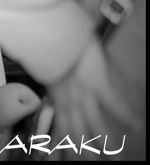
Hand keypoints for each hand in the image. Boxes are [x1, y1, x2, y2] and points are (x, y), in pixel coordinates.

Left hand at [46, 39, 136, 159]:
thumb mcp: (51, 74)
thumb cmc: (50, 49)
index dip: (65, 146)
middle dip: (87, 153)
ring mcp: (83, 94)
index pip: (62, 129)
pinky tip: (135, 126)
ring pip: (95, 126)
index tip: (67, 157)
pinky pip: (113, 105)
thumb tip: (64, 97)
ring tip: (118, 156)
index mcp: (58, 98)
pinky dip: (126, 116)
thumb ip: (60, 90)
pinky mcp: (96, 83)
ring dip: (108, 143)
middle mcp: (69, 101)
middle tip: (97, 163)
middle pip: (78, 133)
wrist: (49, 34)